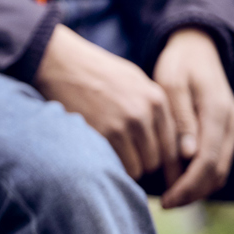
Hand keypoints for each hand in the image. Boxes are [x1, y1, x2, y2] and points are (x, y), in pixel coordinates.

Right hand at [34, 23, 177, 181]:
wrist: (62, 64)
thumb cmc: (95, 72)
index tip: (149, 164)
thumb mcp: (134, 80)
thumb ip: (152, 105)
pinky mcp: (101, 135)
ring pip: (138, 167)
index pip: (172, 144)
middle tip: (127, 162)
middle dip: (143, 164)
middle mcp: (144, 114)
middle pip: (156, 159)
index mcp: (156, 100)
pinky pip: (117, 166)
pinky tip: (103, 159)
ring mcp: (122, 126)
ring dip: (127, 169)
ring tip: (114, 161)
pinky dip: (112, 168)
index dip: (162, 159)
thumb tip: (165, 135)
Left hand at [151, 28, 233, 207]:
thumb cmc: (178, 64)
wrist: (197, 48)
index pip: (208, 162)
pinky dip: (200, 176)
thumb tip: (189, 157)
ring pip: (220, 169)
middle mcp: (231, 123)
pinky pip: (217, 160)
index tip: (165, 201)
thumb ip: (180, 120)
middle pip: (217, 172)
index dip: (187, 186)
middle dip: (192, 193)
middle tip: (164, 205)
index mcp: (218, 113)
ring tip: (169, 198)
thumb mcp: (171, 85)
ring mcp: (232, 127)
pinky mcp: (226, 129)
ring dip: (197, 188)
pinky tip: (177, 181)